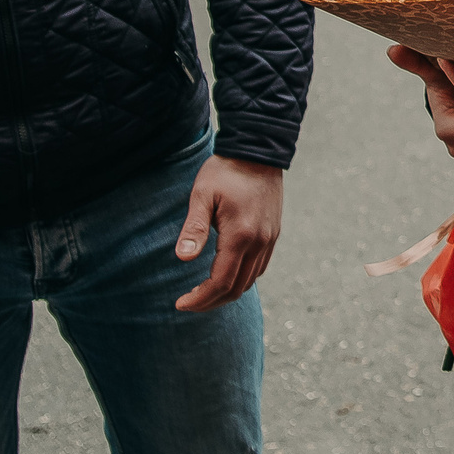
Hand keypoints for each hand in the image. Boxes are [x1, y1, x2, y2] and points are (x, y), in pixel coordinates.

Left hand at [171, 154, 284, 311]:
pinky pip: (260, 267)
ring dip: (227, 292)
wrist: (258, 150)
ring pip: (250, 280)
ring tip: (204, 293)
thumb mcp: (202, 195)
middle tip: (188, 303)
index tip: (180, 304)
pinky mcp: (273, 233)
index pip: (221, 282)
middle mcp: (259, 242)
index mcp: (240, 235)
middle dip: (211, 302)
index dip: (200, 299)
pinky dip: (242, 279)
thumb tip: (183, 258)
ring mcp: (269, 238)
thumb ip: (194, 228)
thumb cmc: (225, 171)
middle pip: (237, 288)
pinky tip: (227, 274)